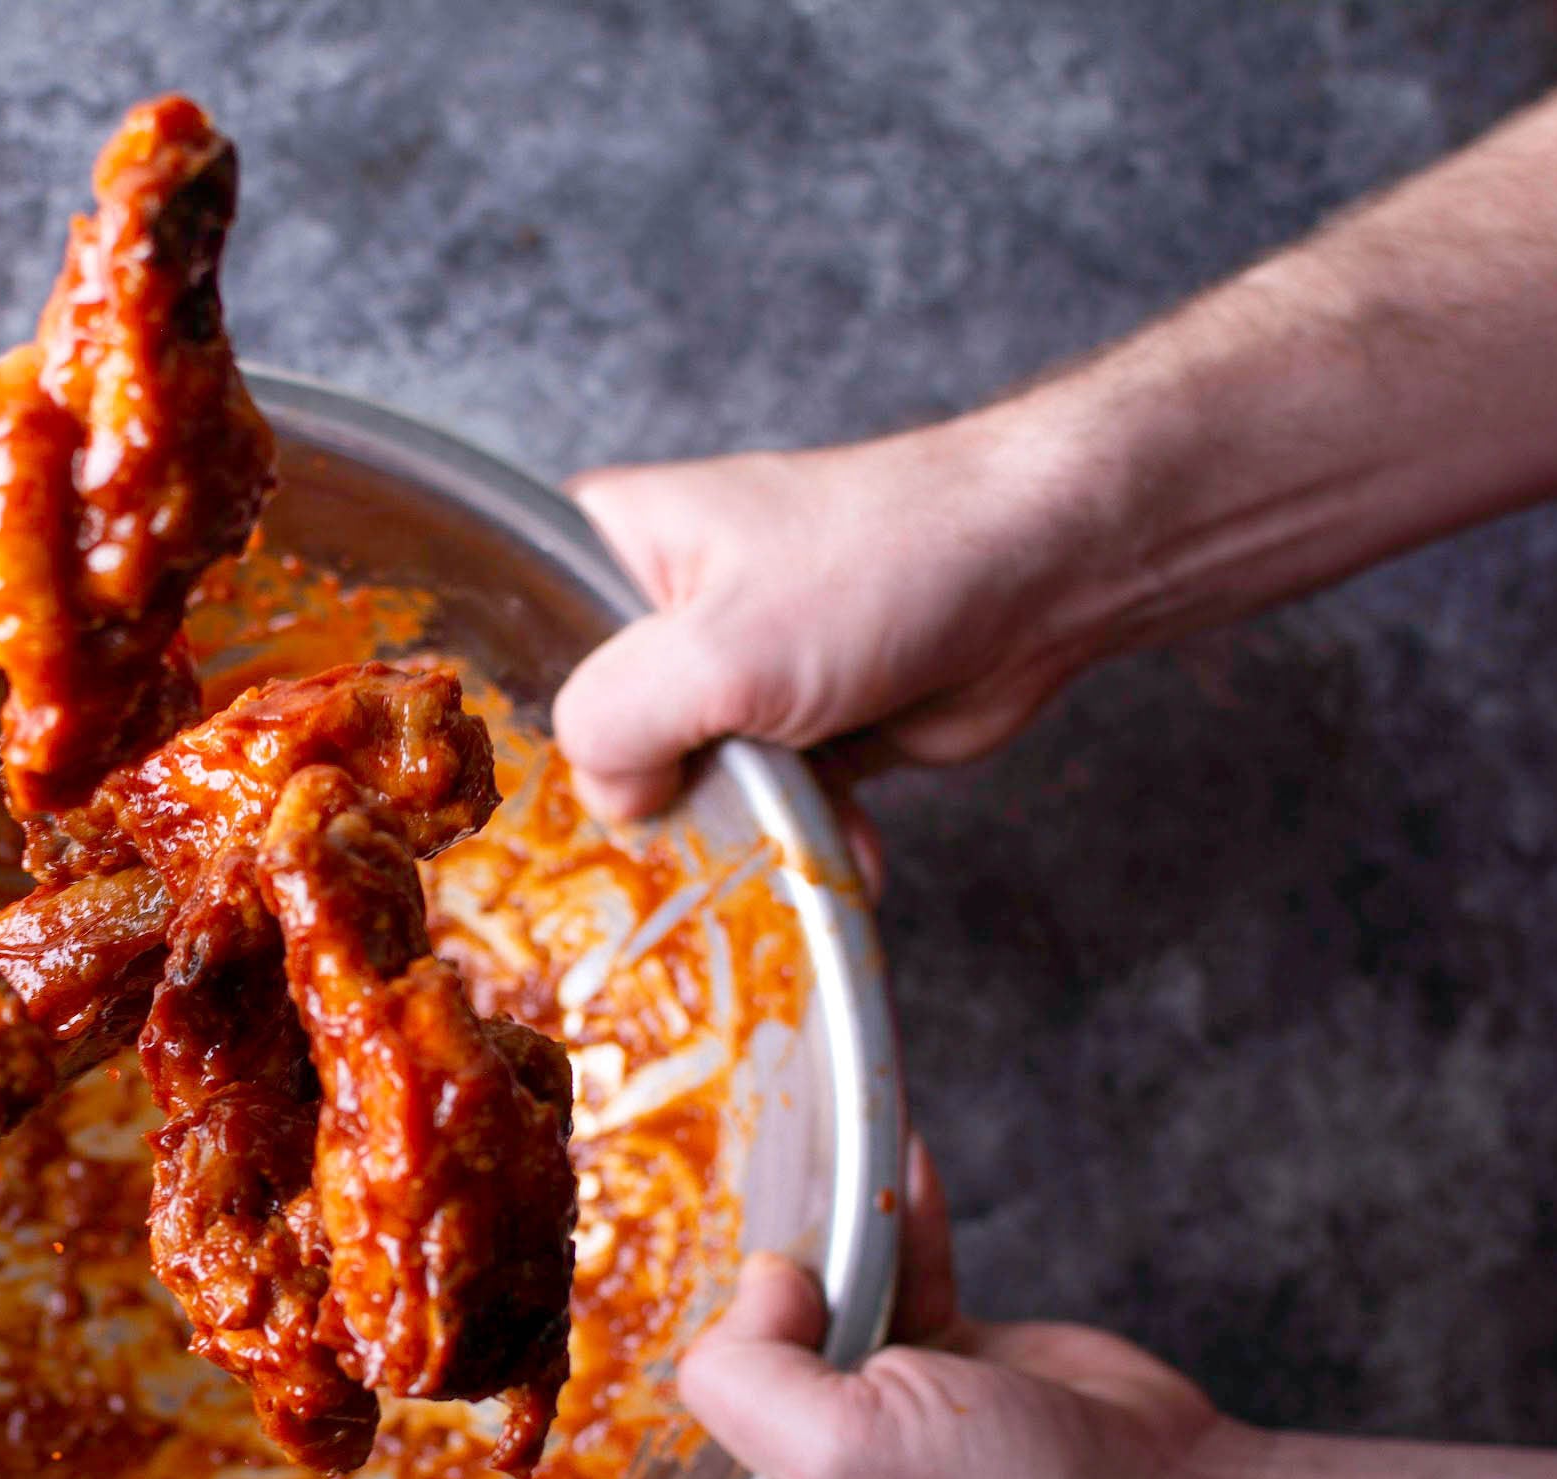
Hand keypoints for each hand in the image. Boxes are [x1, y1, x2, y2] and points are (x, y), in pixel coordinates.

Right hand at [553, 418, 1100, 827]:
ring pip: (684, 783)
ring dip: (733, 831)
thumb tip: (609, 801)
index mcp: (606, 544)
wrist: (1044, 573)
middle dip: (641, 802)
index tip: (534, 812)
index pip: (512, 648)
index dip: (517, 734)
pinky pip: (760, 804)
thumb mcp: (718, 649)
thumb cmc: (881, 565)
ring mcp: (727, 670)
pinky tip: (834, 850)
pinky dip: (796, 836)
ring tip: (766, 855)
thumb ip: (618, 724)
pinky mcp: (793, 725)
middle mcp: (656, 608)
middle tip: (662, 850)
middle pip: (598, 734)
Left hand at [678, 1138, 1230, 1478]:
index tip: (610, 1275)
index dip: (637, 1371)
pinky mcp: (935, 1364)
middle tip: (702, 1180)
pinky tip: (896, 1157)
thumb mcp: (842, 1455)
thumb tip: (761, 1280)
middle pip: (732, 1361)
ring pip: (812, 1304)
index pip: (655, 1458)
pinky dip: (898, 1222)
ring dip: (822, 1231)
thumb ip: (750, 1372)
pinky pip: (892, 1276)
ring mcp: (870, 1419)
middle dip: (729, 1278)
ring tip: (806, 1149)